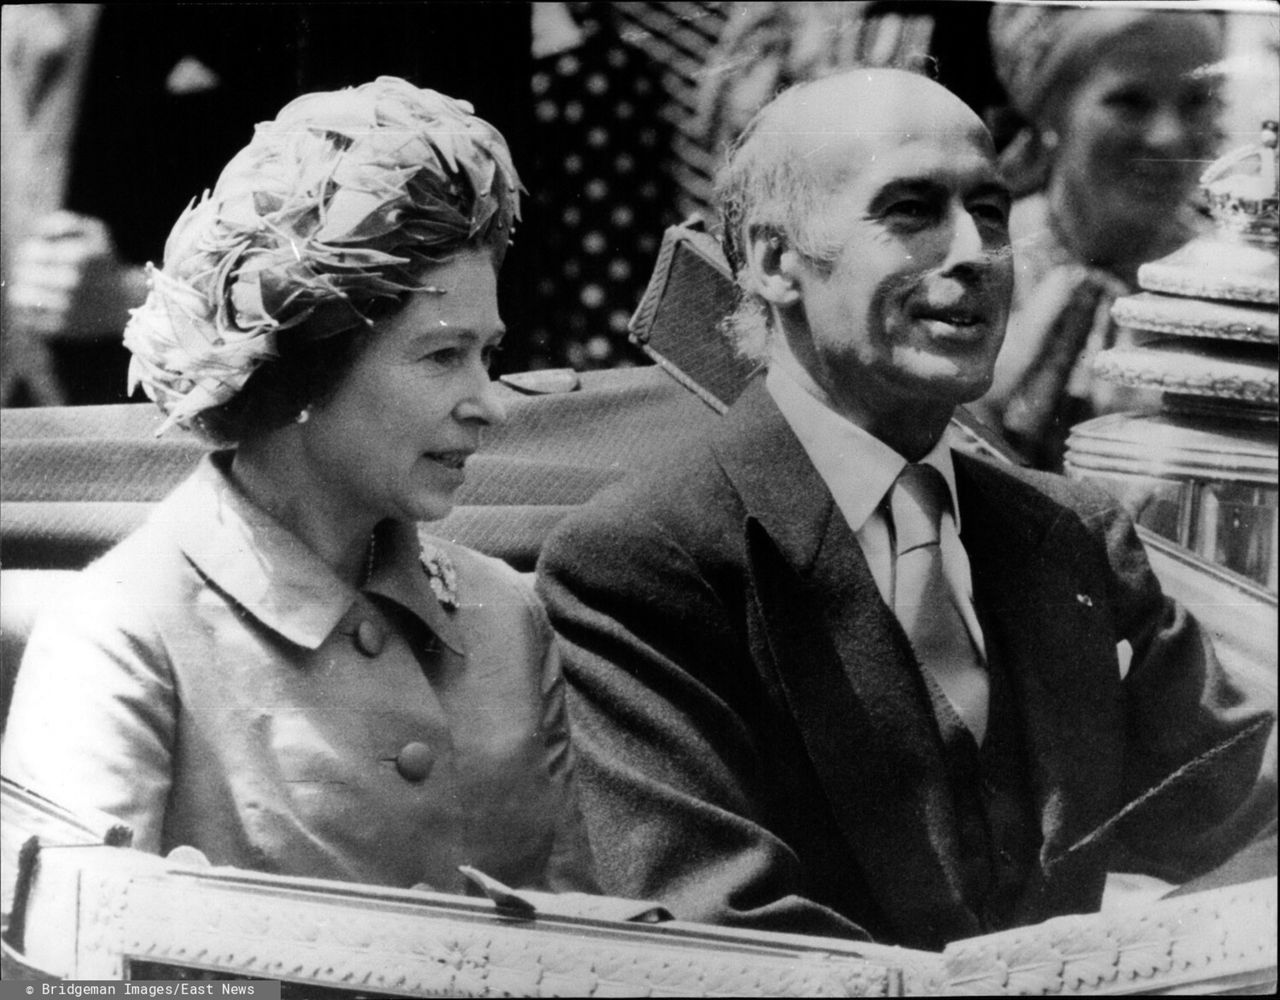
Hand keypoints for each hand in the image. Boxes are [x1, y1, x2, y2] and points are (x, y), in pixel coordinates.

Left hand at [7, 211, 147, 338]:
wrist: (129, 304)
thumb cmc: (106, 264)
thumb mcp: (97, 232)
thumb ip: (64, 222)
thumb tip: (35, 231)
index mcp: (79, 257)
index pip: (30, 252)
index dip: (30, 252)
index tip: (40, 257)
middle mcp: (72, 282)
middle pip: (23, 273)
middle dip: (26, 271)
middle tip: (37, 273)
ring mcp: (67, 307)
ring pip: (19, 296)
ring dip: (22, 291)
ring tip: (34, 289)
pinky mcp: (63, 328)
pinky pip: (27, 320)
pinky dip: (27, 312)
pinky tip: (39, 307)